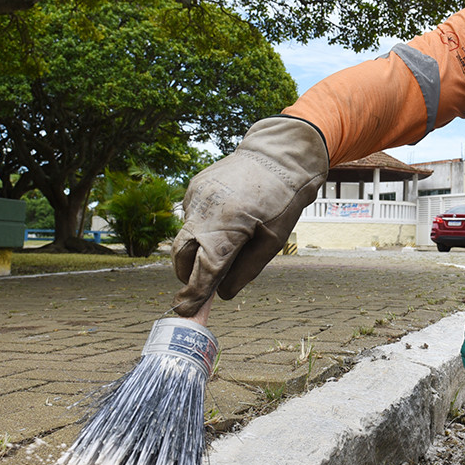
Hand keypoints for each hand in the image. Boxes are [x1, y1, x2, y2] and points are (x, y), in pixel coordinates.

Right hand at [171, 117, 327, 314]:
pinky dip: (202, 228)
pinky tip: (227, 219)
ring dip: (195, 250)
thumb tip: (222, 293)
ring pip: (185, 235)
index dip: (194, 293)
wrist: (280, 154)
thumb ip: (246, 270)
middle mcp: (204, 209)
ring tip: (227, 244)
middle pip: (181, 254)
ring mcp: (196, 195)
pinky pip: (192, 216)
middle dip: (186, 275)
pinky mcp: (194, 186)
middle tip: (198, 289)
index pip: (204, 268)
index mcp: (228, 225)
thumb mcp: (273, 241)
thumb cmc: (283, 199)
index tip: (184, 310)